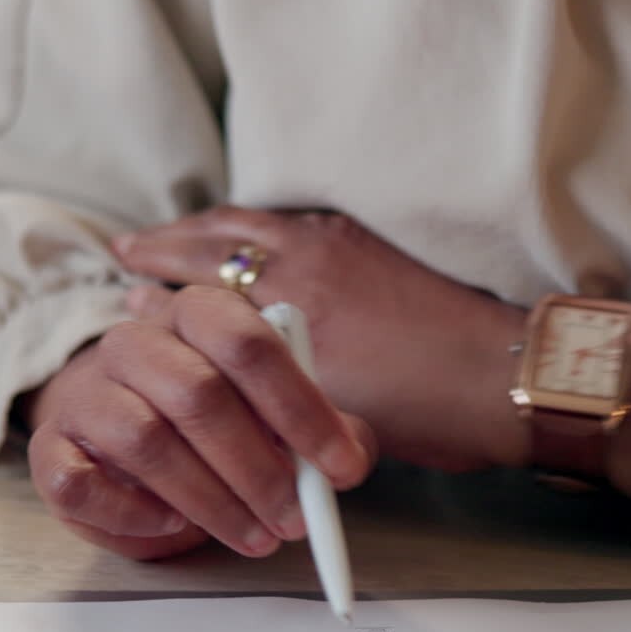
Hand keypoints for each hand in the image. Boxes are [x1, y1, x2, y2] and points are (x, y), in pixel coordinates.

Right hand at [25, 287, 374, 559]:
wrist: (111, 425)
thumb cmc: (210, 421)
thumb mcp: (276, 415)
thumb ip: (322, 429)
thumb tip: (351, 457)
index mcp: (198, 314)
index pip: (250, 343)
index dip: (301, 409)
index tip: (340, 468)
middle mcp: (135, 341)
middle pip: (198, 394)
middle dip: (256, 468)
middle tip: (294, 520)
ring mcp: (87, 392)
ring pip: (145, 440)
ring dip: (209, 500)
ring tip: (252, 536)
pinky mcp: (51, 448)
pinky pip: (79, 482)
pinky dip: (133, 511)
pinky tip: (174, 524)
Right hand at [114, 205, 529, 471]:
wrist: (504, 376)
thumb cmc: (422, 407)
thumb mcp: (330, 410)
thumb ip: (267, 384)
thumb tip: (220, 368)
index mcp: (293, 303)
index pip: (201, 280)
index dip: (157, 279)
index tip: (126, 281)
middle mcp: (308, 256)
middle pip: (216, 235)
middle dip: (167, 243)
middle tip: (131, 249)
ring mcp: (338, 242)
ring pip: (251, 222)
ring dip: (206, 229)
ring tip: (175, 237)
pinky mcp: (365, 242)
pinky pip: (287, 221)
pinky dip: (252, 227)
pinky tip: (247, 239)